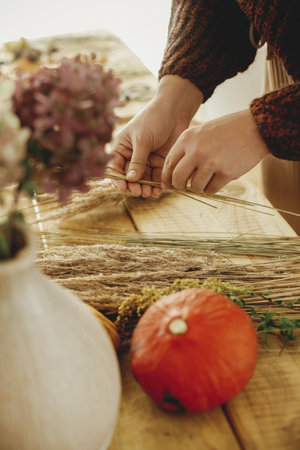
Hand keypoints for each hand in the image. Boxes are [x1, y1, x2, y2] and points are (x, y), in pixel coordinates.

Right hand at [109, 75, 202, 196]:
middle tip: (139, 192)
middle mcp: (132, 156)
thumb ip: (137, 160)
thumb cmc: (154, 119)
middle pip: (129, 177)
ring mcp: (146, 161)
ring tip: (149, 193)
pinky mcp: (160, 163)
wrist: (175, 111)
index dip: (118, 178)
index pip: (115, 167)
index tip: (124, 187)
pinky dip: (157, 186)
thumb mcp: (143, 139)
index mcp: (122, 147)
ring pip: (143, 180)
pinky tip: (159, 191)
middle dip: (133, 186)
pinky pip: (156, 178)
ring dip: (145, 188)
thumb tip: (130, 179)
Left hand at [161, 110, 269, 193]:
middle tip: (184, 188)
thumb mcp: (201, 132)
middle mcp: (196, 151)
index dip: (167, 177)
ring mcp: (211, 162)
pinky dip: (212, 188)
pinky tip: (218, 179)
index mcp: (187, 139)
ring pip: (195, 187)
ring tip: (206, 180)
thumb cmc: (227, 130)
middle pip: (178, 178)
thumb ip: (187, 149)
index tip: (169, 184)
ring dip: (199, 188)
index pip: (169, 163)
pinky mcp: (226, 173)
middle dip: (179, 186)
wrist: (255, 128)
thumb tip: (174, 175)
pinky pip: (211, 189)